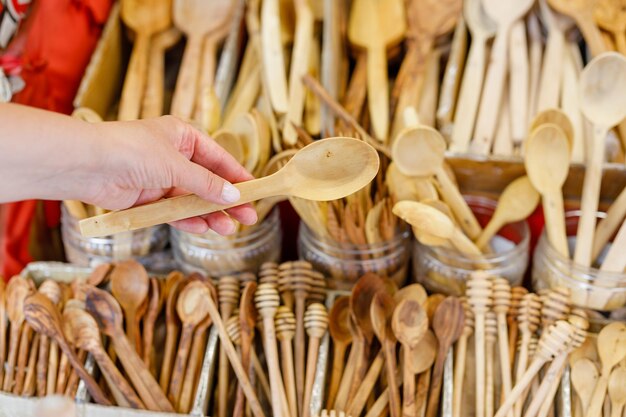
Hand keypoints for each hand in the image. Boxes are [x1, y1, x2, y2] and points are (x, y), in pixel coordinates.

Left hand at [85, 116, 256, 234]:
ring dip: (209, 214)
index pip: (218, 158)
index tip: (255, 192)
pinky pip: (173, 211)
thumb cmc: (131, 151)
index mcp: (182, 136)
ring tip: (228, 229)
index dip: (238, 176)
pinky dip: (187, 219)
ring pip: (192, 199)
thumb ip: (207, 183)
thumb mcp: (177, 166)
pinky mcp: (146, 198)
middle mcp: (173, 156)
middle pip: (208, 181)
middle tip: (248, 217)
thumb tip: (234, 196)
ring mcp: (160, 178)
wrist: (87, 165)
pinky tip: (203, 228)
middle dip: (227, 200)